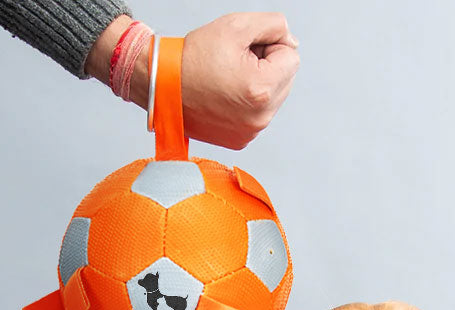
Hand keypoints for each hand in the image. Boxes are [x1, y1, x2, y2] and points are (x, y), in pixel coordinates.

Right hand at [87, 13, 298, 149]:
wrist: (162, 85)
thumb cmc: (193, 58)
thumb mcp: (236, 26)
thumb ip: (274, 25)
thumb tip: (291, 40)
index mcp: (262, 89)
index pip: (292, 56)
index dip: (270, 44)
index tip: (246, 48)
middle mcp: (261, 117)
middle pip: (286, 78)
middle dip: (266, 64)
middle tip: (235, 61)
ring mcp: (252, 132)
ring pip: (273, 97)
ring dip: (258, 83)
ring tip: (228, 78)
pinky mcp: (241, 140)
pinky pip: (258, 114)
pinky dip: (247, 102)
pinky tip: (225, 94)